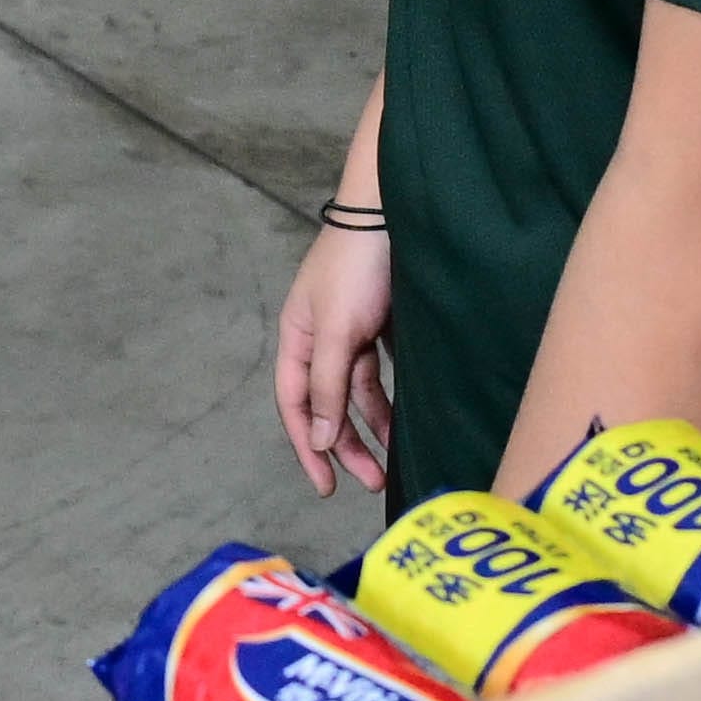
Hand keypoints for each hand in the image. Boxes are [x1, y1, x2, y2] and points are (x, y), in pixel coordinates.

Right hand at [273, 217, 396, 500]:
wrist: (391, 215)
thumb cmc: (355, 269)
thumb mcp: (336, 331)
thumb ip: (326, 386)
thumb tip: (319, 441)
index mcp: (297, 340)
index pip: (295, 406)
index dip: (308, 448)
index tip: (327, 486)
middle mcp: (319, 342)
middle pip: (328, 406)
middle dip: (346, 447)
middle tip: (373, 482)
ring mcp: (350, 335)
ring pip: (357, 395)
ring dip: (373, 428)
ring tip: (395, 460)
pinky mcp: (380, 328)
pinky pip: (381, 377)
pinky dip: (390, 401)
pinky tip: (406, 422)